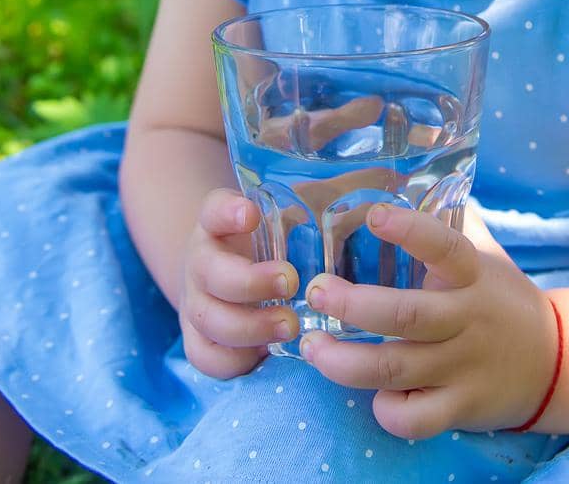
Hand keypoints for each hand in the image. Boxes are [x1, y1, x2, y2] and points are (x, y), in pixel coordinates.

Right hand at [180, 188, 302, 378]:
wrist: (225, 279)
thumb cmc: (269, 247)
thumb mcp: (285, 222)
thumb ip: (317, 212)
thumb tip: (372, 209)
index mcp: (219, 226)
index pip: (213, 210)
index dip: (227, 212)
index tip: (252, 215)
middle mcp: (202, 263)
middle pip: (210, 272)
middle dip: (250, 281)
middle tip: (290, 282)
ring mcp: (196, 303)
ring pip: (208, 319)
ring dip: (249, 326)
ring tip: (289, 325)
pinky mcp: (199, 340)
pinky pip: (205, 357)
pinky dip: (234, 359)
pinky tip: (264, 356)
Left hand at [297, 202, 558, 438]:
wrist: (554, 362)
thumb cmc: (500, 299)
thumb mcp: (485, 255)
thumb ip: (449, 219)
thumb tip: (403, 173)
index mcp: (472, 275)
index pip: (444, 246)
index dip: (410, 230)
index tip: (374, 214)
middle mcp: (468, 319)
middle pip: (405, 315)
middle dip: (353, 305)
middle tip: (317, 291)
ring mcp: (465, 367)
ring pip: (396, 368)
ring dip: (345, 361)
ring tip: (311, 347)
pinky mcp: (463, 408)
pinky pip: (416, 418)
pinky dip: (387, 409)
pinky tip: (374, 395)